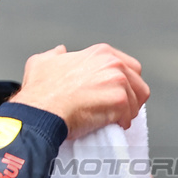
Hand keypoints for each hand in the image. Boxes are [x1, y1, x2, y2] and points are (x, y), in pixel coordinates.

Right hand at [9, 44, 149, 138]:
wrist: (41, 111)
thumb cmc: (40, 91)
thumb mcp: (42, 62)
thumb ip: (55, 55)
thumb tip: (60, 51)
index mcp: (101, 53)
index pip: (129, 66)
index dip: (125, 83)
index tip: (115, 94)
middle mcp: (113, 63)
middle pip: (138, 82)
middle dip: (131, 97)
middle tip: (119, 109)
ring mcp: (118, 81)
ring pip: (136, 100)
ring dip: (127, 112)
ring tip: (113, 120)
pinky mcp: (120, 101)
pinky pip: (130, 116)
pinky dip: (122, 124)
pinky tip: (111, 126)